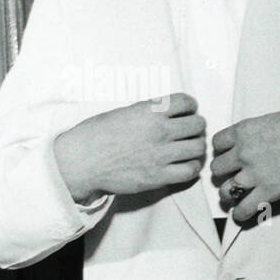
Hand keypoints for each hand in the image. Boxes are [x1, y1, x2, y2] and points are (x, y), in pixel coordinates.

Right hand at [54, 93, 206, 202]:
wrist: (81, 162)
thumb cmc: (96, 135)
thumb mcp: (123, 113)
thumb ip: (148, 112)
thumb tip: (166, 113)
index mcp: (150, 111)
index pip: (186, 102)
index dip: (190, 106)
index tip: (187, 112)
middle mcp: (159, 131)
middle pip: (198, 124)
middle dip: (196, 126)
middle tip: (189, 132)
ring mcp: (161, 155)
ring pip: (198, 147)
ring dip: (196, 147)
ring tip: (188, 149)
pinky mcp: (159, 177)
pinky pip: (190, 171)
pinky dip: (192, 167)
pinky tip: (184, 165)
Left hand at [211, 103, 279, 222]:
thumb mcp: (272, 120)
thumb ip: (257, 133)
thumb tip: (255, 143)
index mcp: (244, 131)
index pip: (217, 144)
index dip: (223, 151)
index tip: (229, 156)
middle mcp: (244, 152)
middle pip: (217, 169)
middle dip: (225, 173)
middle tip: (233, 176)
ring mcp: (255, 173)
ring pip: (225, 191)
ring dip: (229, 194)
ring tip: (235, 196)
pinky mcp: (269, 191)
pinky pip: (243, 209)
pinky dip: (240, 213)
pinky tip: (242, 213)